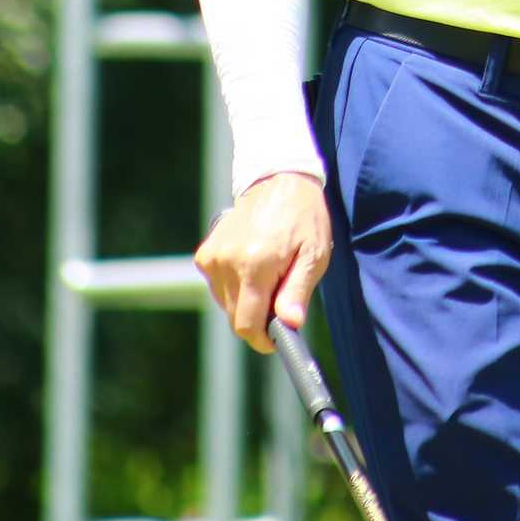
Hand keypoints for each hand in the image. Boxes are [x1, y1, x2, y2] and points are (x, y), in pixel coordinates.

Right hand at [194, 171, 331, 352]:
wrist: (278, 181)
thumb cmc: (303, 218)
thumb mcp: (314, 254)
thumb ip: (298, 291)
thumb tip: (290, 324)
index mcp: (255, 265)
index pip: (247, 325)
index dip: (262, 339)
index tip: (276, 338)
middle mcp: (227, 262)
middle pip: (236, 317)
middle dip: (259, 317)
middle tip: (281, 296)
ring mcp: (212, 258)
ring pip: (227, 304)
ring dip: (247, 301)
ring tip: (269, 273)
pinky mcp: (205, 255)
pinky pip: (219, 288)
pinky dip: (236, 286)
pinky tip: (252, 265)